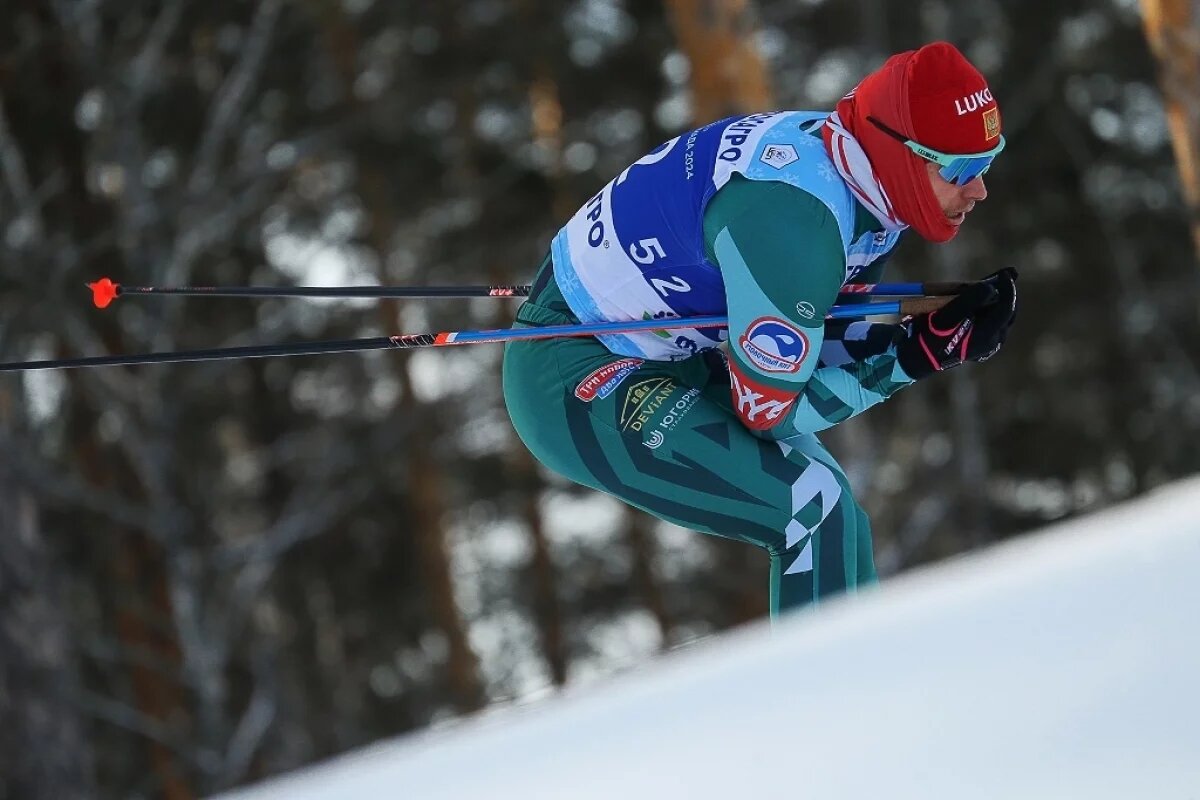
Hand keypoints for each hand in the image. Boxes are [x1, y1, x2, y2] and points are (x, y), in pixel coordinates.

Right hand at [896, 268, 1017, 379]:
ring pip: (1000, 319)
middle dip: (1004, 295)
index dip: (1008, 289)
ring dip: (996, 303)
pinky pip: (992, 325)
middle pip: (1007, 312)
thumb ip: (971, 299)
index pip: (1007, 307)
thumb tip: (991, 287)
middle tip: (998, 279)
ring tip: (989, 290)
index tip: (1005, 273)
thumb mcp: (948, 314)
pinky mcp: (982, 347)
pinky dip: (990, 312)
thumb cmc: (932, 334)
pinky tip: (981, 305)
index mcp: (987, 334)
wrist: (921, 355)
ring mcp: (988, 346)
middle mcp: (992, 341)